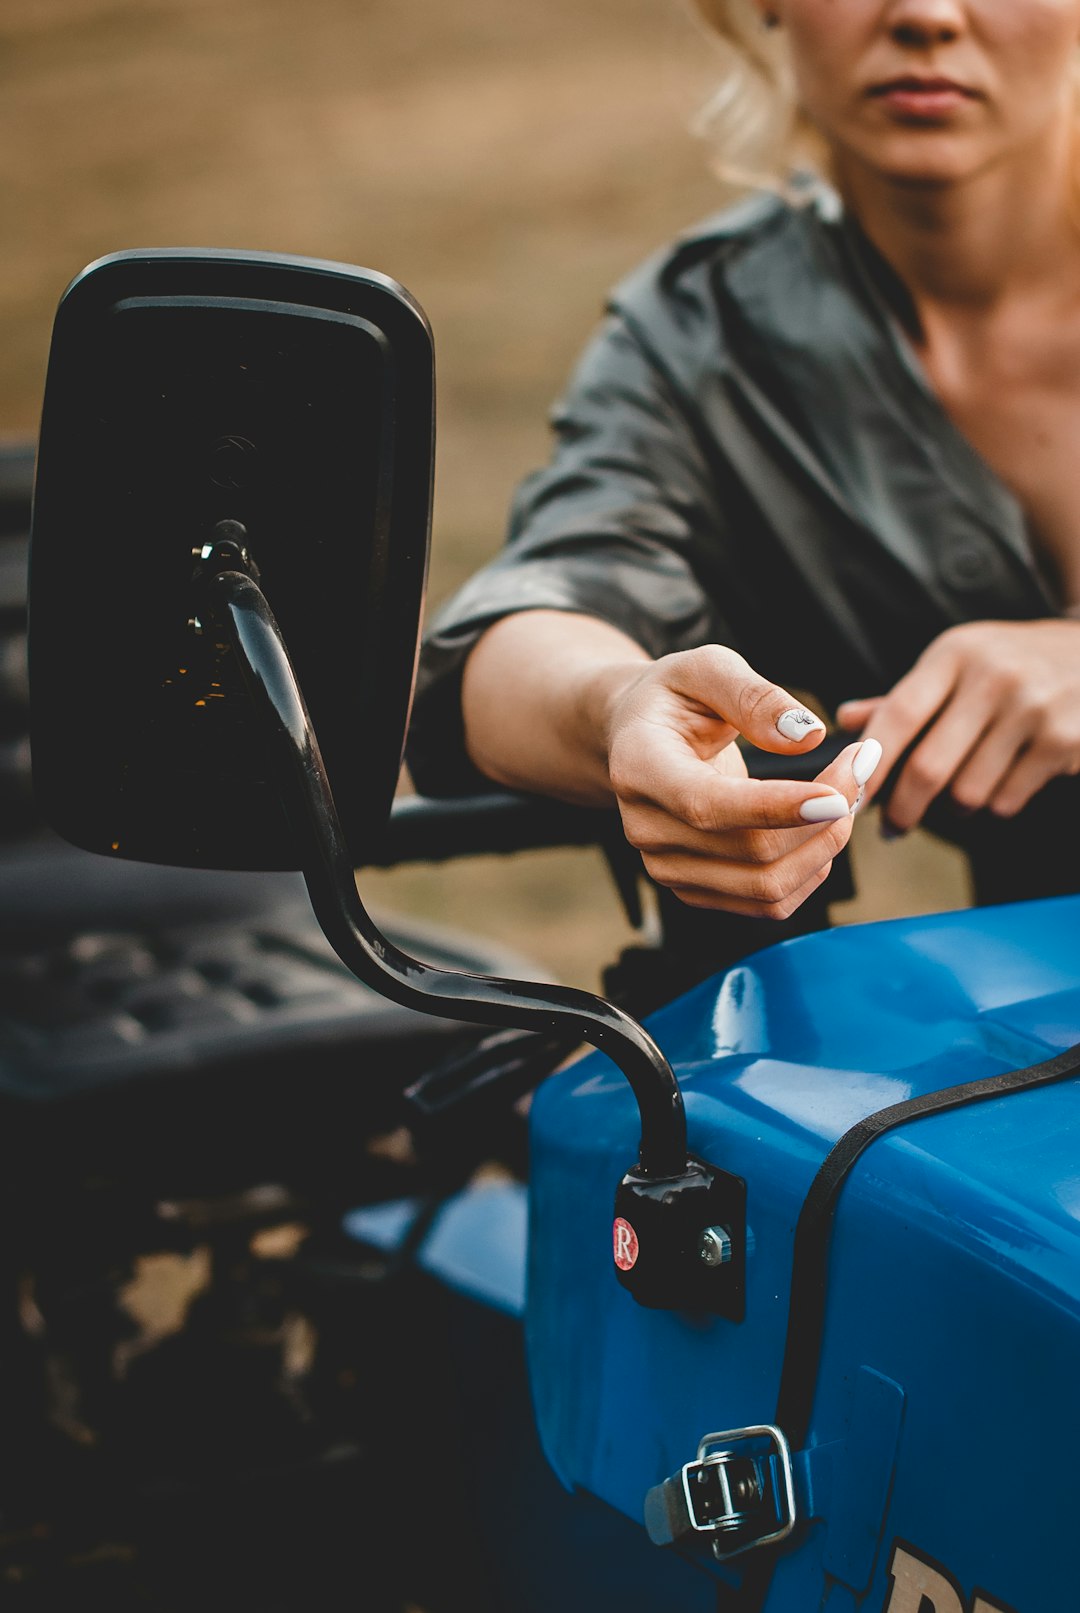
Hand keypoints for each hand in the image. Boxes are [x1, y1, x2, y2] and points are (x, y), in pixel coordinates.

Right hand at [605, 645, 880, 916]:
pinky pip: (769, 902)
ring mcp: (667, 867)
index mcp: (639, 768)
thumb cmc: (676, 697)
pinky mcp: (694, 889)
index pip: (707, 806)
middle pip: (752, 852)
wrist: (638, 737)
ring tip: (847, 793)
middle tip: (861, 765)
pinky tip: (821, 825)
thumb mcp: (706, 668)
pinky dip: (811, 868)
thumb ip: (754, 696)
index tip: (838, 795)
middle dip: (824, 816)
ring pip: (768, 886)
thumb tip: (807, 737)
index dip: (776, 808)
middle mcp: (646, 829)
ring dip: (825, 845)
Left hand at [836, 619, 1079, 831]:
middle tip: (893, 827)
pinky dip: (995, 805)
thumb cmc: (1012, 662)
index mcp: (955, 654)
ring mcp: (1033, 709)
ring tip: (957, 798)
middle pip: (929, 767)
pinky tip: (1001, 785)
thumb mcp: (958, 664)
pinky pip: (1007, 799)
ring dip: (954, 808)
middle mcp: (993, 677)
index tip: (851, 798)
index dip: (870, 765)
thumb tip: (846, 720)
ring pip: (968, 792)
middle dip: (903, 809)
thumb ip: (904, 697)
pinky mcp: (1065, 741)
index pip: (898, 714)